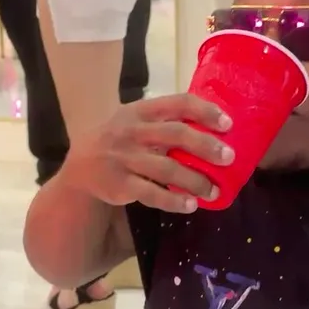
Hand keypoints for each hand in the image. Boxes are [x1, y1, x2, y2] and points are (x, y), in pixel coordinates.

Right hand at [67, 94, 235, 212]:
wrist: (79, 166)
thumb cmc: (119, 140)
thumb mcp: (135, 121)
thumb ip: (165, 122)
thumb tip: (214, 131)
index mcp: (141, 111)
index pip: (178, 103)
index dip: (205, 111)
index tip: (228, 124)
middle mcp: (132, 131)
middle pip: (176, 134)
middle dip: (206, 146)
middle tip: (229, 158)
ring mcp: (124, 158)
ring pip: (167, 169)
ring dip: (195, 181)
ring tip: (214, 191)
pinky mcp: (119, 184)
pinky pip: (152, 194)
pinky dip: (174, 201)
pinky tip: (190, 205)